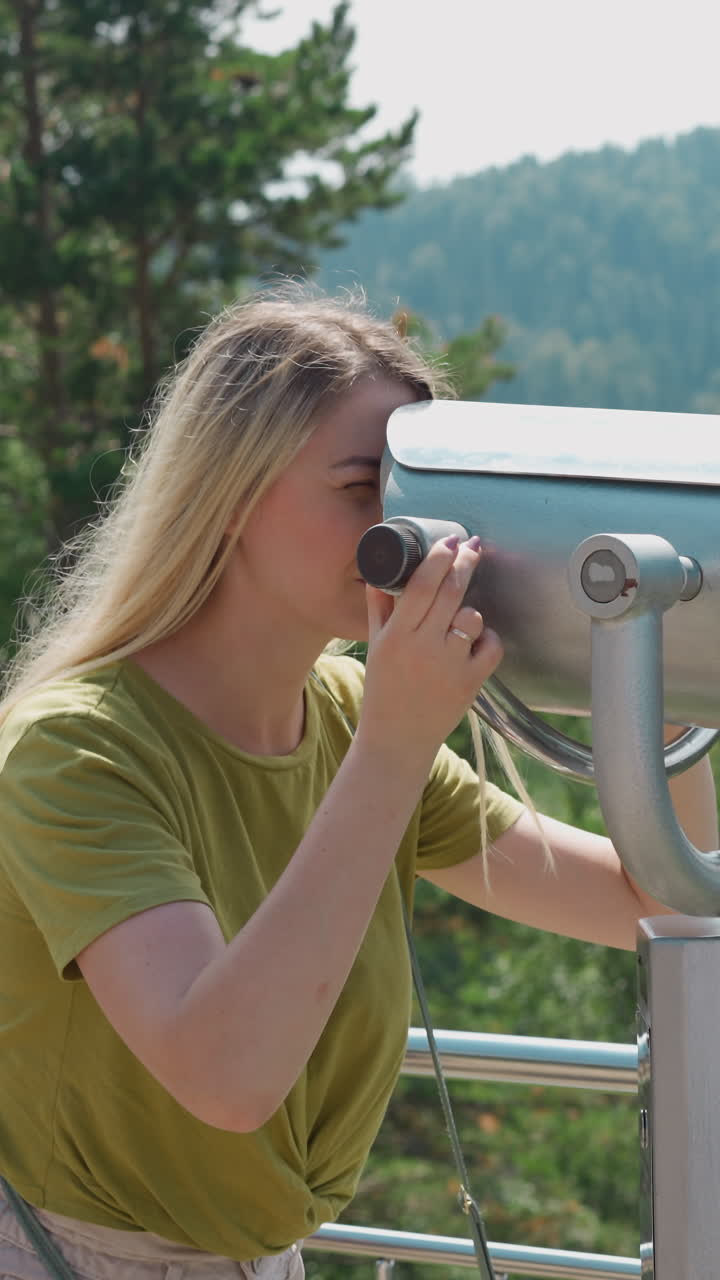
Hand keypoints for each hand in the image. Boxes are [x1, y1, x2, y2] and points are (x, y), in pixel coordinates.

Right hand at [357, 535, 502, 769]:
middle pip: (451, 592)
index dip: (440, 558)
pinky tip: (478, 641)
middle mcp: (423, 647)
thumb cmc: (384, 691)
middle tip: (473, 547)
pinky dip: (488, 639)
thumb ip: (379, 609)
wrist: (397, 740)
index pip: (422, 585)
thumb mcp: (375, 647)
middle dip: (465, 563)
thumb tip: (380, 575)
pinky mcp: (471, 682)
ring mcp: (450, 665)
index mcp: (396, 636)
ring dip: (471, 611)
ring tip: (461, 617)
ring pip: (473, 618)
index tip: (451, 541)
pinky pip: (491, 646)